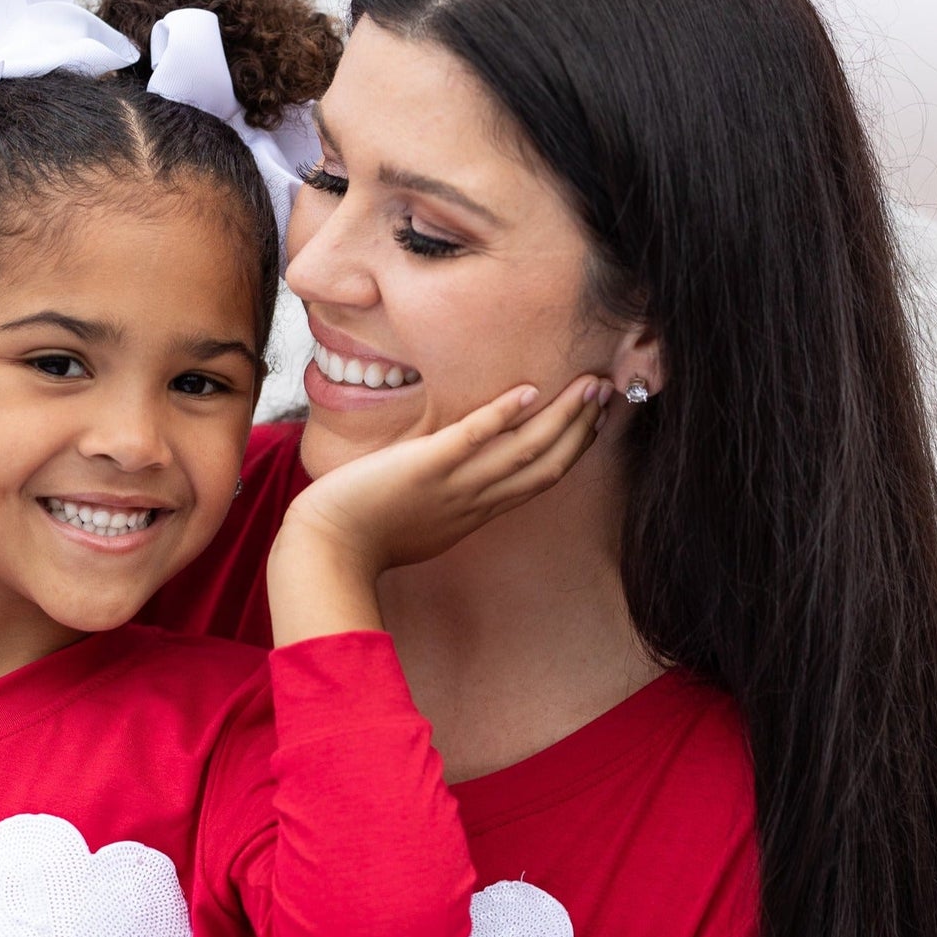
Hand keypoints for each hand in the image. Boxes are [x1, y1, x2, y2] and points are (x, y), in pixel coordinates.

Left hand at [267, 375, 609, 644]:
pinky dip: (502, 416)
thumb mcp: (418, 518)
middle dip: (581, 429)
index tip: (593, 420)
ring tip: (590, 385)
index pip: (537, 479)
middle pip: (545, 465)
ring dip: (561, 417)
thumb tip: (450, 475)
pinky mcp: (424, 468)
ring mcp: (452, 486)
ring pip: (522, 451)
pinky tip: (528, 391)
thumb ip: (443, 497)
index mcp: (474, 512)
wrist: (326, 551)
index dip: (571, 448)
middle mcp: (473, 501)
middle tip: (610, 392)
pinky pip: (471, 438)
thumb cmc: (361, 535)